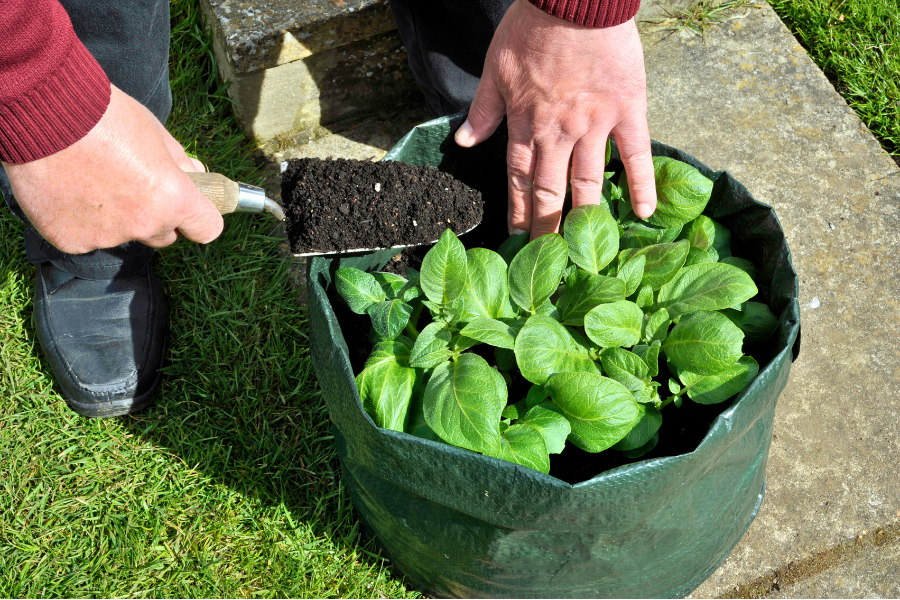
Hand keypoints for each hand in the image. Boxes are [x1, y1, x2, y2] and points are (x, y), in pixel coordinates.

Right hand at [2, 84, 223, 253]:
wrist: (44, 111)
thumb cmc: (105, 116)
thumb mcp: (156, 133)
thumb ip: (180, 163)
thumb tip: (196, 175)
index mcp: (172, 200)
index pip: (206, 229)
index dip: (200, 218)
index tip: (192, 209)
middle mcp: (144, 225)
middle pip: (164, 235)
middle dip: (156, 216)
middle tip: (132, 186)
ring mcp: (107, 237)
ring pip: (122, 235)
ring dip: (115, 217)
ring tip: (90, 178)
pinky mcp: (71, 241)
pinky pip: (85, 237)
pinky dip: (79, 220)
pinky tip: (67, 189)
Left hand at [455, 0, 656, 238]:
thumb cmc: (531, 28)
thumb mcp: (495, 67)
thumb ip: (483, 109)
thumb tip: (466, 143)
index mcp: (525, 124)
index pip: (519, 180)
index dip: (518, 211)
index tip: (517, 239)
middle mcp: (558, 132)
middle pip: (550, 190)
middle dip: (546, 227)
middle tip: (549, 260)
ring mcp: (595, 124)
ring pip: (588, 180)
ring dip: (585, 216)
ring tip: (585, 248)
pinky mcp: (627, 110)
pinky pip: (635, 153)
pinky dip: (640, 184)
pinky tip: (643, 214)